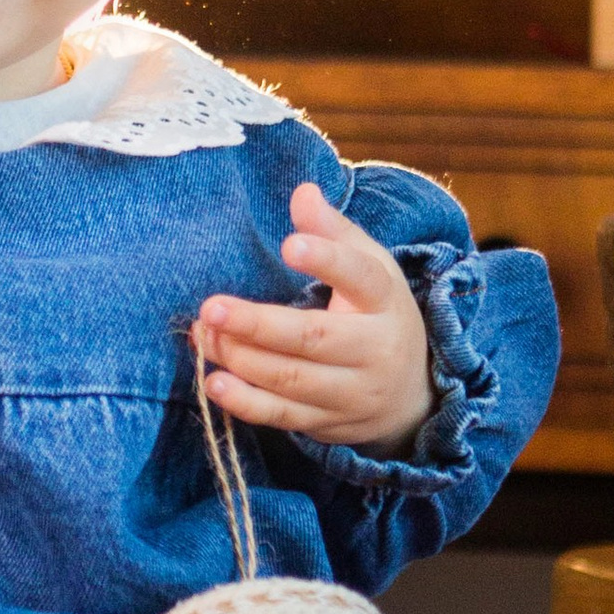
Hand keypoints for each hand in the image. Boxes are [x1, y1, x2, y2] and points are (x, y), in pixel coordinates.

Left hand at [195, 181, 432, 452]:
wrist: (409, 395)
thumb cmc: (376, 314)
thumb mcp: (369, 267)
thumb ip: (333, 230)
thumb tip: (302, 191)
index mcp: (384, 300)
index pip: (360, 277)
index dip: (327, 261)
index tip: (291, 244)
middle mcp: (374, 349)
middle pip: (314, 338)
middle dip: (259, 325)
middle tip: (212, 307)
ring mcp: (351, 392)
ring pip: (292, 379)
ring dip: (241, 358)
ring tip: (203, 333)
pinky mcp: (328, 423)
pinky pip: (283, 416)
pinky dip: (246, 402)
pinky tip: (213, 381)